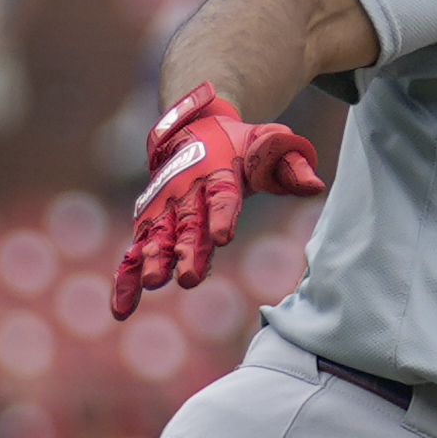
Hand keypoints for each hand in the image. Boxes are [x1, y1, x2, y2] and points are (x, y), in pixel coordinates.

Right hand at [111, 83, 323, 319]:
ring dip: (153, 261)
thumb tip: (315, 186)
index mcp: (218, 174)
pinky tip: (122, 310)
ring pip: (156, 239)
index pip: (223, 197)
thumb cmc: (241, 144)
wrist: (195, 127)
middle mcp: (186, 192)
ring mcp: (164, 209)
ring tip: (152, 284)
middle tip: (186, 277)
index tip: (222, 237)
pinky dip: (125, 279)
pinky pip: (134, 253)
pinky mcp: (149, 224)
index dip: (222, 215)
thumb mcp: (270, 144)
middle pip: (188, 225)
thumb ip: (292, 166)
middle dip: (187, 251)